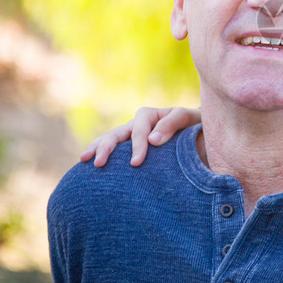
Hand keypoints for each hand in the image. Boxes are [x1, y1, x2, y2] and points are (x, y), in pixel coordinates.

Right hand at [79, 106, 200, 166]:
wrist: (198, 132)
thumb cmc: (195, 125)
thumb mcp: (188, 119)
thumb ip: (172, 124)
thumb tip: (152, 140)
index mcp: (150, 115)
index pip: (139, 130)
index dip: (136, 146)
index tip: (136, 163)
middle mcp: (137, 124)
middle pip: (116, 133)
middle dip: (106, 147)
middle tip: (98, 163)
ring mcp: (130, 136)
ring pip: (109, 140)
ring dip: (96, 149)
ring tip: (84, 160)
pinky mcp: (129, 149)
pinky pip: (113, 151)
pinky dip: (100, 155)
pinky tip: (88, 166)